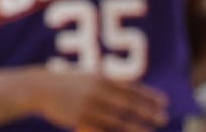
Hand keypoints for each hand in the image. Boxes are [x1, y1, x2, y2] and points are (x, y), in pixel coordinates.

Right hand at [24, 69, 167, 131]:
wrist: (40, 88)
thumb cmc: (70, 84)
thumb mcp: (91, 78)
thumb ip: (110, 85)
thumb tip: (132, 90)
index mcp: (104, 79)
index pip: (132, 88)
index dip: (149, 96)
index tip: (164, 102)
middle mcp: (98, 92)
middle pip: (128, 104)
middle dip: (147, 112)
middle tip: (164, 118)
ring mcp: (88, 106)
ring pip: (116, 120)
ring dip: (135, 127)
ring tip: (150, 131)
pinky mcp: (77, 119)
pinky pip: (100, 129)